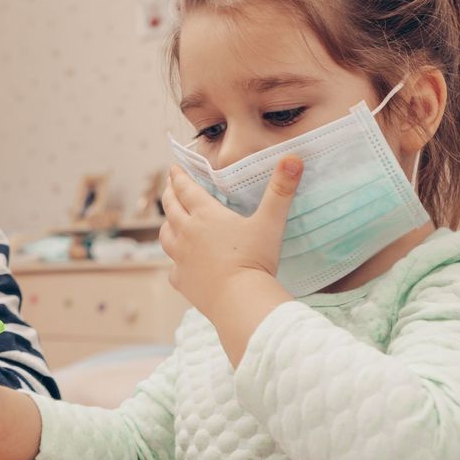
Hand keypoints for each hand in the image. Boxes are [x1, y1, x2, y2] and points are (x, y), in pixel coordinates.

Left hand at [160, 157, 301, 320]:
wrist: (239, 301)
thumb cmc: (255, 260)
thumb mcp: (270, 222)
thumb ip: (281, 190)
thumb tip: (293, 158)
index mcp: (205, 215)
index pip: (186, 189)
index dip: (178, 176)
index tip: (173, 168)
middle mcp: (187, 233)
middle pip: (171, 208)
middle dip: (169, 194)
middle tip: (169, 187)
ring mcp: (181, 258)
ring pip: (165, 235)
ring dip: (167, 224)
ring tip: (170, 220)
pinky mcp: (182, 281)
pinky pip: (173, 268)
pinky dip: (175, 262)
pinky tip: (180, 264)